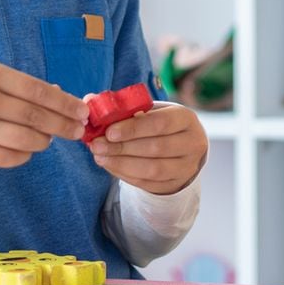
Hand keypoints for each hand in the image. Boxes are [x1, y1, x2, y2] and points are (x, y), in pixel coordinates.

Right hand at [0, 58, 87, 167]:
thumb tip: (63, 97)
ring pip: (25, 139)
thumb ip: (24, 85)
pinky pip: (9, 157)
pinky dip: (26, 154)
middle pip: (34, 116)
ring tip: (51, 137)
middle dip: (62, 124)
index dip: (64, 103)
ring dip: (45, 140)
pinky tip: (30, 147)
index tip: (82, 111)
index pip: (38, 91)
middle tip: (78, 130)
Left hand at [87, 101, 207, 195]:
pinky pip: (148, 183)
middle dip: (122, 147)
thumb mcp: (149, 111)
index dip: (134, 128)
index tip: (109, 132)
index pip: (161, 123)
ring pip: (152, 169)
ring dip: (122, 163)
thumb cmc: (159, 125)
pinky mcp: (176, 184)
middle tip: (97, 145)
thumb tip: (90, 100)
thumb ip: (122, 106)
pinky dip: (125, 175)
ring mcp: (187, 167)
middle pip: (156, 148)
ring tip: (100, 156)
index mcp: (186, 118)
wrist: (181, 149)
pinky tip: (110, 165)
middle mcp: (192, 143)